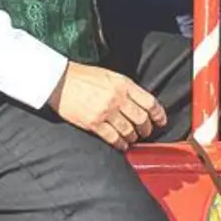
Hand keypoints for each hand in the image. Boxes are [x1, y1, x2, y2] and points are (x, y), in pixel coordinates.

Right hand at [48, 62, 167, 150]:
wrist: (59, 80)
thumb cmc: (83, 76)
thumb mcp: (110, 75)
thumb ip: (126, 88)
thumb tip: (140, 103)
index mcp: (124, 84)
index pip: (150, 102)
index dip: (159, 114)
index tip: (161, 121)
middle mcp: (117, 98)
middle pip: (142, 119)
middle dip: (146, 129)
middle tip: (145, 132)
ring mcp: (106, 112)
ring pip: (129, 131)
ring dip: (133, 137)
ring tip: (132, 138)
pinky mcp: (94, 123)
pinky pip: (113, 138)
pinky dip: (120, 144)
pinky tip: (121, 145)